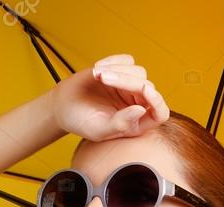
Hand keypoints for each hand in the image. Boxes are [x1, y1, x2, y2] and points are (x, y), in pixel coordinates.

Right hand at [49, 53, 169, 141]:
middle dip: (125, 80)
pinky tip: (97, 69)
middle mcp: (137, 105)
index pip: (160, 113)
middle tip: (103, 78)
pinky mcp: (122, 71)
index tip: (145, 89)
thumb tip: (141, 109)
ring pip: (138, 71)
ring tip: (97, 75)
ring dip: (117, 70)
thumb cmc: (81, 122)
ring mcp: (130, 88)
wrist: (64, 106)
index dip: (157, 101)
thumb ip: (121, 124)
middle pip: (146, 87)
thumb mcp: (99, 130)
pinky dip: (113, 61)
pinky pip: (127, 60)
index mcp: (137, 124)